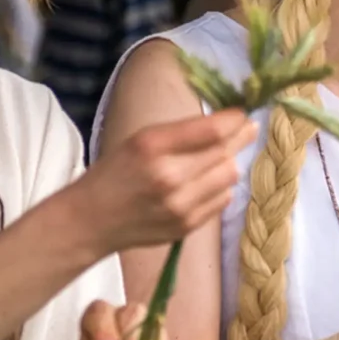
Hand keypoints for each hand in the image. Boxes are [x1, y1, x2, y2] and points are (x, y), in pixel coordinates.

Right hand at [75, 109, 257, 254]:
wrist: (92, 220)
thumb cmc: (117, 171)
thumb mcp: (143, 139)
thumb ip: (184, 131)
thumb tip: (231, 121)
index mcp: (154, 146)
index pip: (212, 131)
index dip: (235, 120)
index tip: (244, 113)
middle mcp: (169, 176)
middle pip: (226, 152)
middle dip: (240, 138)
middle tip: (247, 129)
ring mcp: (181, 205)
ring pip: (230, 175)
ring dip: (229, 163)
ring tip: (218, 157)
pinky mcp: (188, 226)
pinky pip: (223, 199)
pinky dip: (220, 187)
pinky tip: (206, 182)